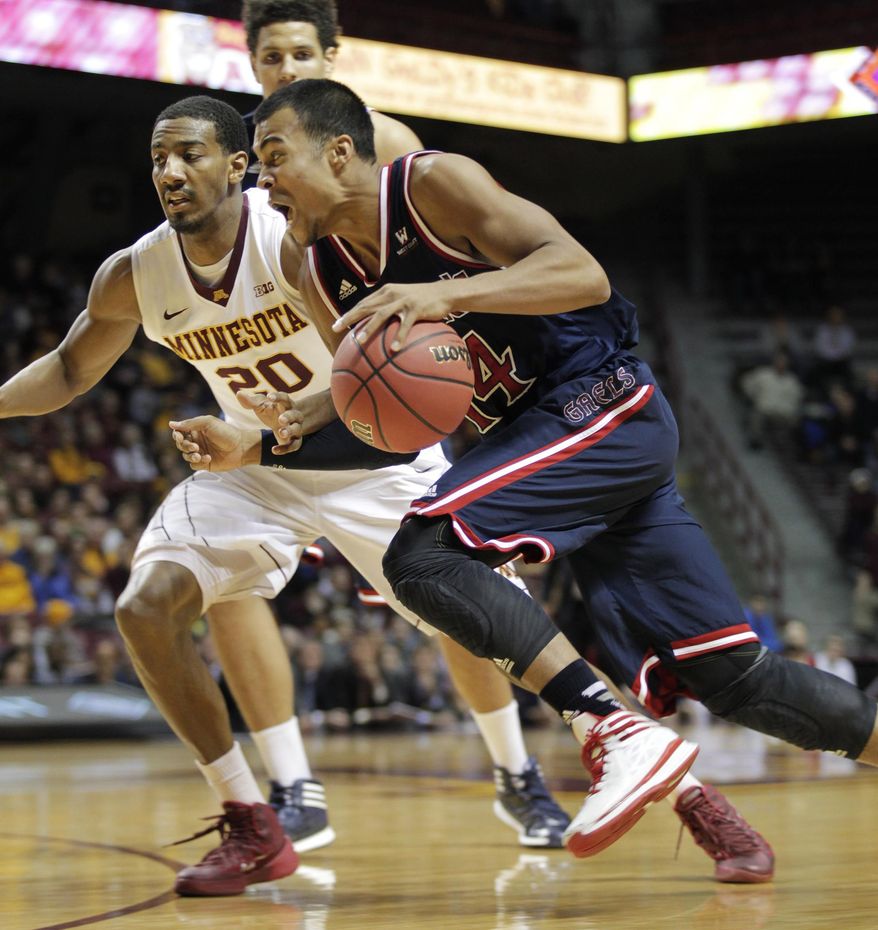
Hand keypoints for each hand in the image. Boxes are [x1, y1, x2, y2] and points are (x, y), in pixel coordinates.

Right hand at [169, 416, 260, 471]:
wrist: (242, 447)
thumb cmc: (226, 432)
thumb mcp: (208, 423)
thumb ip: (190, 423)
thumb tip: (171, 424)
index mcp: (196, 430)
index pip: (179, 433)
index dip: (177, 436)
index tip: (180, 437)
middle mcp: (197, 441)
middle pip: (180, 445)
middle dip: (185, 446)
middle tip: (195, 446)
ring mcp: (201, 452)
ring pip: (185, 456)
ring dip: (191, 455)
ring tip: (200, 454)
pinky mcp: (205, 464)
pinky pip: (194, 465)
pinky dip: (198, 462)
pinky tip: (209, 458)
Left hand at [237, 390, 303, 453]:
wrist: (282, 423)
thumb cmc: (271, 411)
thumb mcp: (260, 405)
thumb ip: (251, 401)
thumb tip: (239, 394)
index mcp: (286, 404)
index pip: (285, 398)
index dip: (278, 397)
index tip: (269, 397)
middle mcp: (294, 416)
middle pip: (295, 415)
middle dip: (289, 417)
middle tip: (281, 419)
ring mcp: (296, 428)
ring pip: (297, 429)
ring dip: (290, 431)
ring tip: (282, 433)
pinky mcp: (295, 441)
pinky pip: (294, 445)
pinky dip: (285, 449)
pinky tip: (274, 450)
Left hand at [330, 282, 451, 349]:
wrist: (445, 293)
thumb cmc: (423, 301)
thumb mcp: (404, 300)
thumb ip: (391, 309)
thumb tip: (378, 327)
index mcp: (386, 292)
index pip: (363, 303)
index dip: (349, 313)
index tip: (337, 325)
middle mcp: (391, 294)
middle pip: (366, 307)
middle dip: (349, 318)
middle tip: (336, 329)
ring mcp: (403, 301)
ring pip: (382, 315)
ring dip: (369, 328)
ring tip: (360, 341)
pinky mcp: (416, 308)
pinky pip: (405, 325)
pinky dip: (399, 337)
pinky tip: (394, 350)